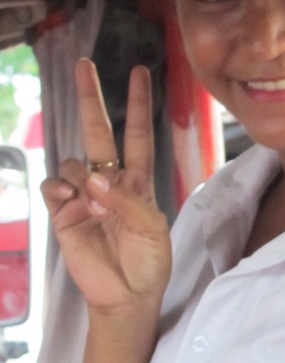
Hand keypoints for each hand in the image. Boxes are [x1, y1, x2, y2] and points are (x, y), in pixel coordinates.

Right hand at [41, 58, 170, 310]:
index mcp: (138, 182)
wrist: (126, 297)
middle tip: (84, 64)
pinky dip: (61, 188)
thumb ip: (127, 201)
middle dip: (92, 99)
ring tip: (94, 206)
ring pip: (73, 163)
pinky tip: (71, 202)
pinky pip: (54, 186)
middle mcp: (109, 183)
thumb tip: (94, 179)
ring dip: (82, 176)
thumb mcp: (152, 229)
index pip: (138, 135)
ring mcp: (83, 196)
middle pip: (98, 133)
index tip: (139, 72)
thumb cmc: (148, 263)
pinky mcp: (63, 213)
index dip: (138, 104)